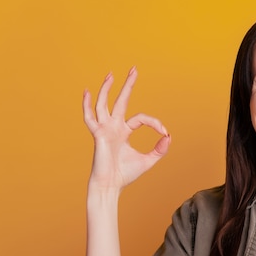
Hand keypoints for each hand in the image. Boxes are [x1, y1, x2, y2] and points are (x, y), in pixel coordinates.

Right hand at [83, 67, 170, 191]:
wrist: (111, 185)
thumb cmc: (125, 174)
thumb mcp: (148, 160)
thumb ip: (159, 149)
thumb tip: (169, 137)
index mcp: (124, 132)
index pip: (141, 118)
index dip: (155, 123)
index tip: (164, 131)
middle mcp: (113, 127)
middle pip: (121, 101)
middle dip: (128, 85)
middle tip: (134, 69)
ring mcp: (104, 129)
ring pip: (104, 104)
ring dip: (107, 89)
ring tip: (112, 74)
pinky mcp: (98, 134)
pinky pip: (90, 117)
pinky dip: (87, 105)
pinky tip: (87, 92)